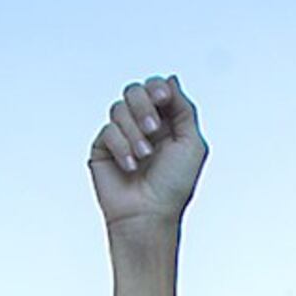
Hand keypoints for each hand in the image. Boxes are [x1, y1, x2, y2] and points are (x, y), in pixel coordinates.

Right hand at [89, 76, 207, 235]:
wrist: (149, 215)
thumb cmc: (173, 186)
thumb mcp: (192, 143)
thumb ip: (183, 109)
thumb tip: (171, 80)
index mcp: (166, 122)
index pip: (156, 88)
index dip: (157, 88)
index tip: (163, 99)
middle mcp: (142, 126)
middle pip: (134, 91)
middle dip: (144, 106)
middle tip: (154, 130)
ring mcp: (121, 136)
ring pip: (119, 108)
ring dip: (135, 132)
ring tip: (144, 156)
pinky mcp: (103, 149)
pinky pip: (107, 131)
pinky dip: (121, 147)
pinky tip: (130, 167)